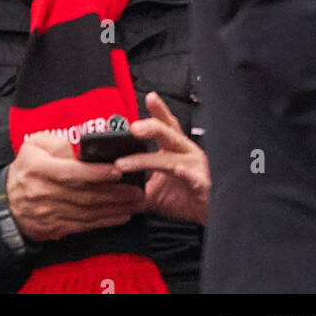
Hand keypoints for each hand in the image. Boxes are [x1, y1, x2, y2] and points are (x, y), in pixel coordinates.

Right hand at [6, 132, 145, 241]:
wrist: (7, 203)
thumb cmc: (26, 168)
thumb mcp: (34, 145)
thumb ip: (58, 144)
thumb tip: (83, 151)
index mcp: (38, 169)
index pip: (71, 172)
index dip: (96, 173)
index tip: (118, 170)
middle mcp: (45, 193)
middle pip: (85, 195)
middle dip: (115, 193)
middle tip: (138, 190)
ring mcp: (51, 213)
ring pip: (88, 212)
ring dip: (115, 208)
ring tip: (136, 202)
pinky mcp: (57, 228)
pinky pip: (85, 225)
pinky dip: (105, 221)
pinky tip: (121, 216)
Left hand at [113, 91, 209, 224]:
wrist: (205, 218)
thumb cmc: (183, 199)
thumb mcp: (152, 191)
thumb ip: (134, 184)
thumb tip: (110, 184)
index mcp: (174, 148)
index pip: (164, 125)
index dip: (158, 110)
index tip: (149, 97)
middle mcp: (185, 152)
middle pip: (169, 132)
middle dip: (151, 127)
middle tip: (133, 127)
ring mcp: (195, 166)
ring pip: (170, 157)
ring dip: (146, 160)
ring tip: (126, 163)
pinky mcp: (202, 184)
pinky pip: (192, 177)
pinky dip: (185, 173)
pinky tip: (178, 170)